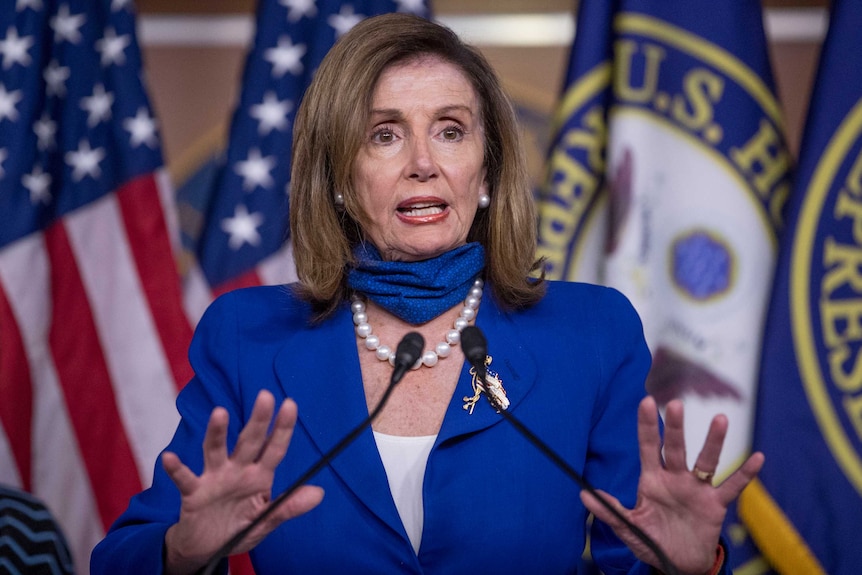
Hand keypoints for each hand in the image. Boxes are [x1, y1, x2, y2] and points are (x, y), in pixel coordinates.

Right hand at [162, 390, 323, 574]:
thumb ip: (289, 506)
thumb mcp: (266, 520)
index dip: (283, 429)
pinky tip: (169, 457)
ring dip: (217, 433)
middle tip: (265, 396)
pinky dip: (176, 469)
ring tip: (220, 413)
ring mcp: (214, 479)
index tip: (290, 404)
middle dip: (257, 420)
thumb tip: (319, 493)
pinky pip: (184, 479)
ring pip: (215, 451)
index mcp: (259, 476)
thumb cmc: (239, 529)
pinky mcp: (193, 493)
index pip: (274, 449)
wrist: (206, 549)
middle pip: (248, 441)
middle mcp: (237, 471)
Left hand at [580, 396, 763, 574]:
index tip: (645, 401)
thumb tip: (583, 494)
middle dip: (676, 427)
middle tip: (675, 404)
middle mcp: (675, 478)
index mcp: (652, 480)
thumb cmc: (652, 540)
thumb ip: (608, 510)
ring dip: (714, 442)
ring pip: (707, 461)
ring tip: (721, 419)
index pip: (648, 447)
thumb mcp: (628, 527)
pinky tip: (757, 458)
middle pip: (676, 448)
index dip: (647, 426)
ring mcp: (697, 490)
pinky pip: (732, 487)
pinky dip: (745, 474)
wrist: (677, 564)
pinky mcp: (715, 505)